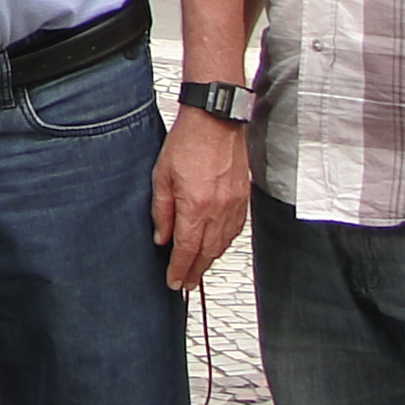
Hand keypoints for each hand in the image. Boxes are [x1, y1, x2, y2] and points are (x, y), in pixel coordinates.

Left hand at [151, 110, 248, 289]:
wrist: (215, 120)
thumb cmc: (188, 141)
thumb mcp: (162, 175)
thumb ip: (161, 210)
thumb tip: (161, 237)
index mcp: (196, 206)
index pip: (187, 250)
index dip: (179, 270)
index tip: (173, 282)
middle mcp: (218, 209)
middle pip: (207, 253)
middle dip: (195, 272)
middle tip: (185, 284)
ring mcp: (234, 205)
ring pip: (223, 244)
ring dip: (210, 260)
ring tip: (198, 270)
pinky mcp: (243, 197)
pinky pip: (235, 230)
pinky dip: (225, 243)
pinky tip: (217, 246)